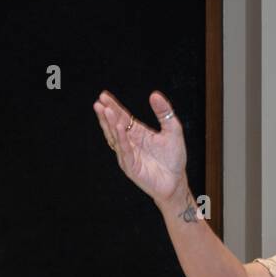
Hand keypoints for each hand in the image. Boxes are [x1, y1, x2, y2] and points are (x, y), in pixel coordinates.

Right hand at [93, 90, 188, 205]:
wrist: (176, 181)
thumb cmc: (173, 158)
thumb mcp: (173, 130)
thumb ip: (164, 112)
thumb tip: (154, 94)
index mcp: (137, 133)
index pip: (122, 117)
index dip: (113, 106)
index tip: (104, 95)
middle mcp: (129, 143)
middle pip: (114, 125)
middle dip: (106, 114)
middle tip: (99, 102)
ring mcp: (128, 155)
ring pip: (115, 137)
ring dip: (109, 124)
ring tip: (105, 110)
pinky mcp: (131, 167)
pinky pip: (124, 151)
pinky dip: (121, 139)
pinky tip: (118, 128)